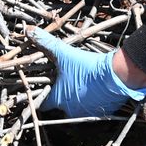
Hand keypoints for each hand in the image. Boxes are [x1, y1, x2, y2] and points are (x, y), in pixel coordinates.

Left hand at [30, 28, 145, 117]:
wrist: (117, 76)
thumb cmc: (87, 66)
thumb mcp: (64, 53)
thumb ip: (46, 43)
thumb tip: (28, 30)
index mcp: (57, 100)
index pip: (43, 103)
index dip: (43, 94)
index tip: (45, 86)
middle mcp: (69, 111)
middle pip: (59, 106)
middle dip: (61, 95)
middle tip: (65, 81)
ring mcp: (84, 114)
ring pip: (75, 108)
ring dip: (76, 98)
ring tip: (80, 83)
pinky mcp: (99, 114)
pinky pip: (90, 109)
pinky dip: (90, 101)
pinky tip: (93, 88)